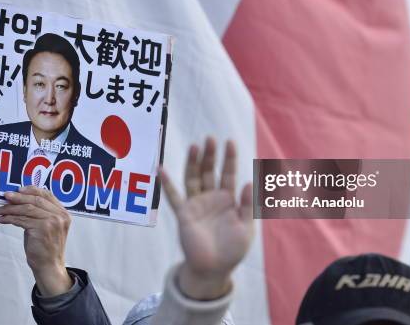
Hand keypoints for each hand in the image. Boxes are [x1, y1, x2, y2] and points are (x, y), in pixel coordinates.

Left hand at [0, 186, 72, 296]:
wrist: (49, 265)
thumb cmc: (46, 247)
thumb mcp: (48, 226)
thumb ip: (40, 213)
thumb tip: (20, 200)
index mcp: (63, 213)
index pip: (47, 195)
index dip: (31, 190)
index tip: (18, 189)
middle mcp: (60, 215)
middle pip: (36, 200)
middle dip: (18, 197)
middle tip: (5, 196)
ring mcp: (52, 222)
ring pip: (27, 209)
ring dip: (10, 208)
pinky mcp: (42, 229)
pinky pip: (21, 219)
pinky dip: (9, 218)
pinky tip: (2, 219)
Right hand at [159, 138, 253, 299]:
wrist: (214, 269)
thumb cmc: (232, 249)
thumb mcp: (247, 228)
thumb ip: (248, 206)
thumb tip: (249, 182)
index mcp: (228, 199)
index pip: (228, 173)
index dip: (229, 158)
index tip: (229, 142)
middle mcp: (211, 197)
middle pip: (209, 171)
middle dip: (209, 156)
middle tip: (209, 139)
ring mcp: (196, 204)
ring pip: (193, 178)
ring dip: (192, 163)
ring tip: (194, 146)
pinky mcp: (184, 214)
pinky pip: (174, 197)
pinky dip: (167, 184)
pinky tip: (161, 170)